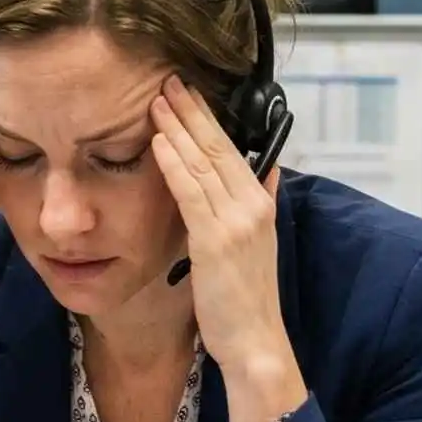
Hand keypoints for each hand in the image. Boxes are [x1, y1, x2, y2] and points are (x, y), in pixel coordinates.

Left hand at [151, 78, 306, 421]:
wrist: (255, 342)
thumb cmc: (245, 301)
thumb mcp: (254, 245)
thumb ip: (259, 204)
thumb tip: (265, 171)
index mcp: (260, 203)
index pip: (231, 149)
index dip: (206, 118)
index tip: (186, 92)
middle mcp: (253, 205)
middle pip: (218, 146)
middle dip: (192, 110)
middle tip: (168, 78)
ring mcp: (237, 220)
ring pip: (204, 162)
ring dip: (178, 127)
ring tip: (156, 97)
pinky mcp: (217, 239)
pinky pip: (192, 192)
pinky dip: (175, 163)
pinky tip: (158, 140)